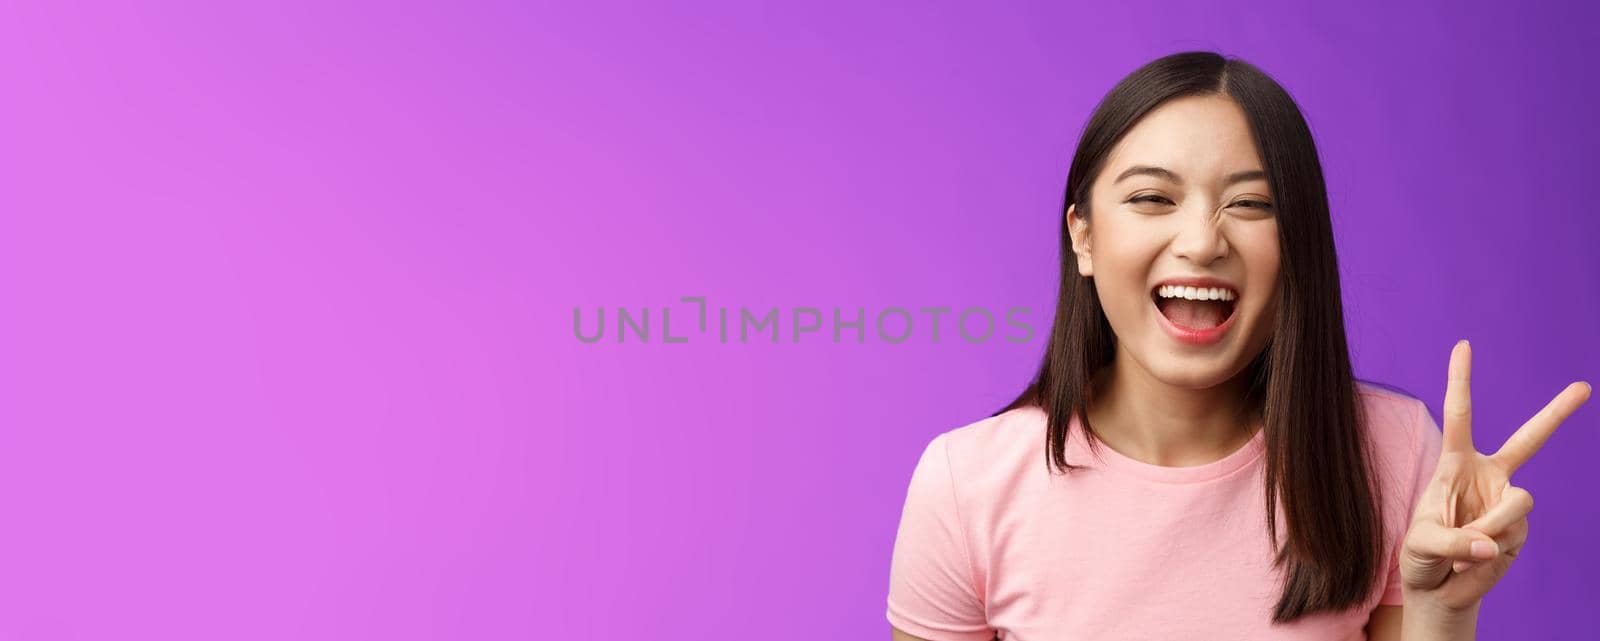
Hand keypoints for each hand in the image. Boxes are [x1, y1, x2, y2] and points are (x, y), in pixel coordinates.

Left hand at [1398, 340, 1590, 612]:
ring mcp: (1508, 501)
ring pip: (1518, 504)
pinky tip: (1473, 564)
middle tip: (1585, 386)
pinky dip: (1490, 555)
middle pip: (1529, 439)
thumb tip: (1491, 546)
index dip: (1461, 380)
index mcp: (1455, 463)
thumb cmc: (1420, 556)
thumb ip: (1453, 543)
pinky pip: (1514, 536)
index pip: (1459, 415)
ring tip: (1464, 551)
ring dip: (1490, 530)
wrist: (1437, 587)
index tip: (1463, 344)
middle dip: (1557, 413)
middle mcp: (1488, 475)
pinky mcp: (1519, 530)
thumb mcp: (1421, 546)